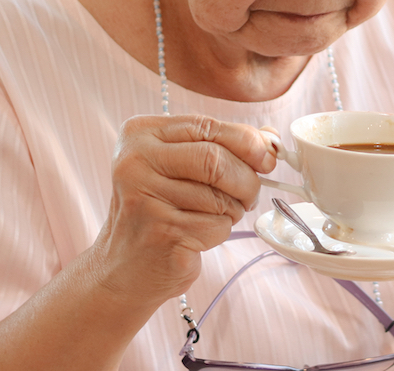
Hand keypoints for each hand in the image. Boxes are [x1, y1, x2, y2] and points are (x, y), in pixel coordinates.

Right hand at [88, 114, 275, 302]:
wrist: (124, 266)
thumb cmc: (160, 209)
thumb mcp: (182, 166)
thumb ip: (222, 145)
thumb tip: (269, 138)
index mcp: (140, 134)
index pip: (206, 126)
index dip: (246, 141)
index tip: (267, 156)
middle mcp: (135, 161)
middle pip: (215, 160)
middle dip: (246, 178)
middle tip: (251, 193)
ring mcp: (145, 198)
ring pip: (219, 196)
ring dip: (233, 209)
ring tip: (215, 214)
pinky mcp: (161, 233)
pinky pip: (216, 225)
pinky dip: (221, 230)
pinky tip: (199, 234)